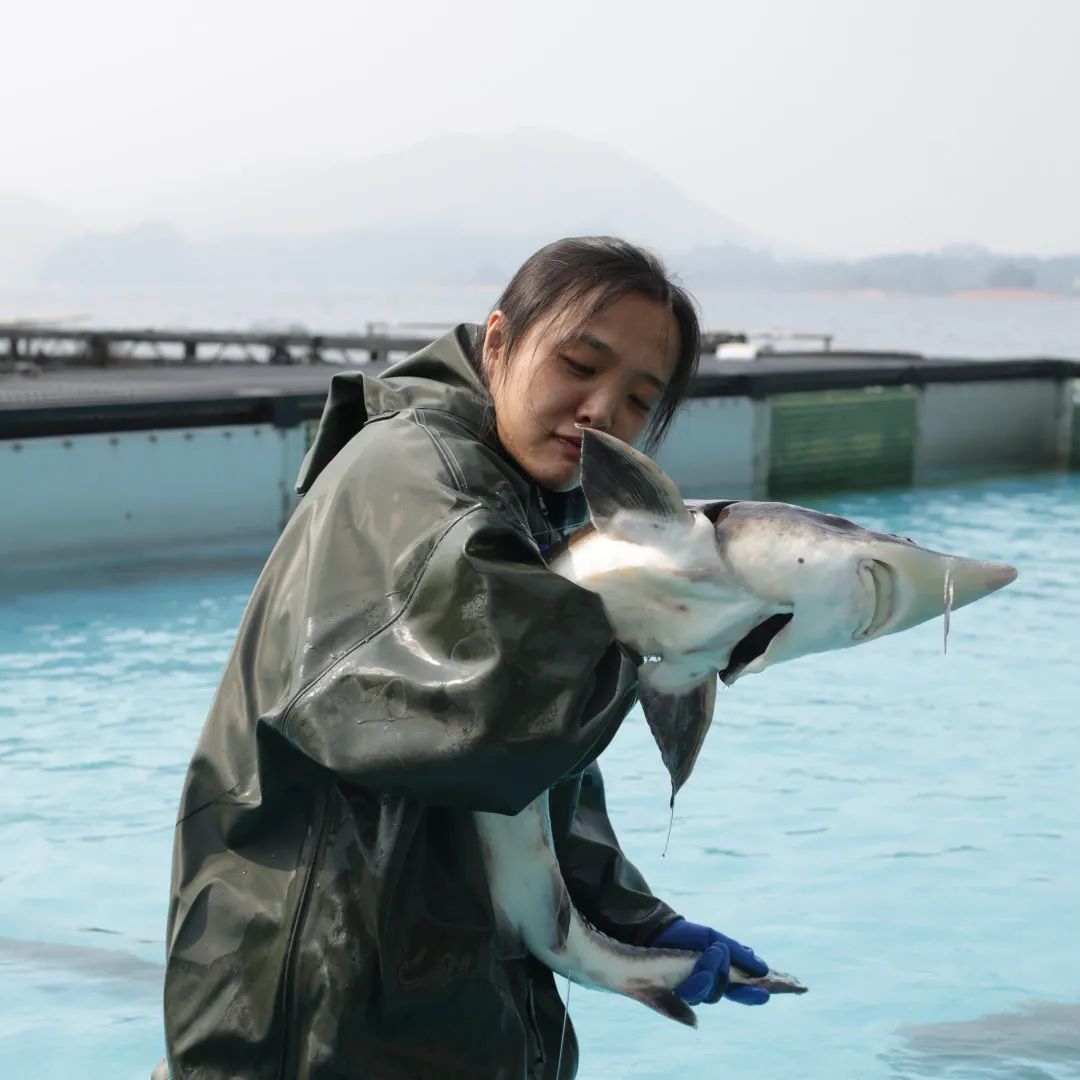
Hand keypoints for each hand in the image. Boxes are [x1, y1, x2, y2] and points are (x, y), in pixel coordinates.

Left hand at [652, 918, 769, 1005]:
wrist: (661, 930)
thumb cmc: (690, 936)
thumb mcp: (716, 939)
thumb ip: (737, 954)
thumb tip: (763, 969)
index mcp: (720, 976)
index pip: (740, 992)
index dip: (752, 995)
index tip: (765, 993)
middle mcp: (707, 987)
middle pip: (723, 991)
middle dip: (728, 975)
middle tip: (726, 954)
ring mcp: (691, 990)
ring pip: (709, 993)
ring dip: (713, 970)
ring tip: (714, 950)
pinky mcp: (675, 992)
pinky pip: (691, 993)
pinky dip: (700, 978)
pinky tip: (703, 965)